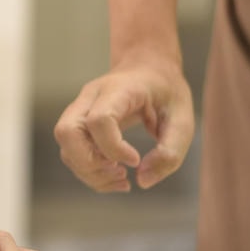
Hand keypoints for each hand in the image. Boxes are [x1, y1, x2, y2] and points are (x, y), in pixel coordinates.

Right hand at [53, 60, 193, 191]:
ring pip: (65, 146)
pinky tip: (114, 174)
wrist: (149, 68)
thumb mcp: (183, 120)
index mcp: (118, 89)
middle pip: (67, 132)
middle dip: (90, 164)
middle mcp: (90, 96)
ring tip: (122, 179)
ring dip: (89, 172)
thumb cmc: (166, 93)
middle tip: (121, 173)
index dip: (113, 147)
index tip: (136, 160)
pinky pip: (72, 152)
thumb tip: (142, 181)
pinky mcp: (78, 124)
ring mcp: (80, 109)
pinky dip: (89, 171)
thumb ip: (170, 152)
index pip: (98, 119)